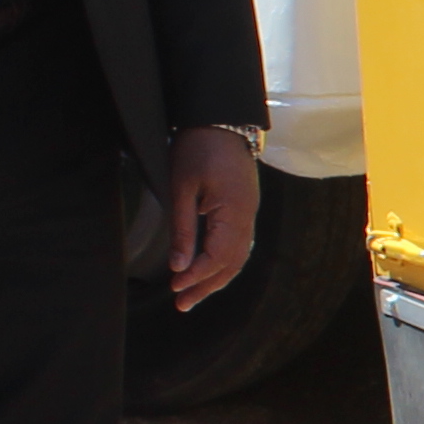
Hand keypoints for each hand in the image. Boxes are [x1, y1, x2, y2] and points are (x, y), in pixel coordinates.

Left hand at [164, 125, 259, 311]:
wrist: (220, 119)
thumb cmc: (197, 148)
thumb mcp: (181, 188)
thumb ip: (182, 229)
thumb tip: (179, 266)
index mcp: (234, 212)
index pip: (217, 257)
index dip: (196, 276)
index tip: (175, 288)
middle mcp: (247, 217)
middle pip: (231, 264)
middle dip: (206, 286)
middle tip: (182, 305)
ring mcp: (249, 212)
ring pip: (237, 256)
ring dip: (216, 278)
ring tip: (193, 295)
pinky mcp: (244, 207)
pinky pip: (238, 244)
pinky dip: (224, 262)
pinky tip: (210, 269)